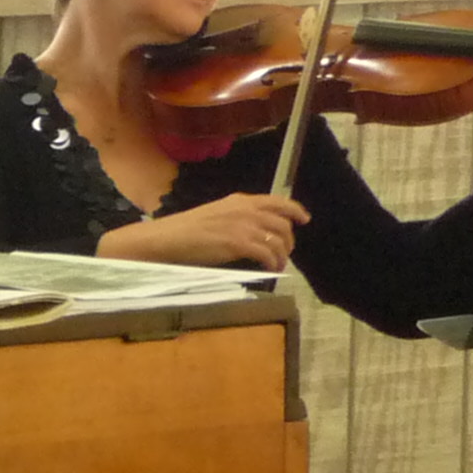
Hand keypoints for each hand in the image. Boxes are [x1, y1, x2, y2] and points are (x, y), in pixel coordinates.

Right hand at [102, 193, 309, 271]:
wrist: (168, 238)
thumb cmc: (185, 231)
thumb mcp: (215, 215)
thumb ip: (236, 218)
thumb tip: (251, 232)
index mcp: (239, 201)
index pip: (277, 201)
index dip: (295, 210)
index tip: (304, 219)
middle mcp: (245, 210)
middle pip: (282, 223)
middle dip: (289, 240)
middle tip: (286, 253)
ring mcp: (243, 226)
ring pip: (278, 240)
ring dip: (282, 255)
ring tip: (278, 266)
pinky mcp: (238, 243)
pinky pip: (267, 254)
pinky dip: (272, 264)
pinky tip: (270, 271)